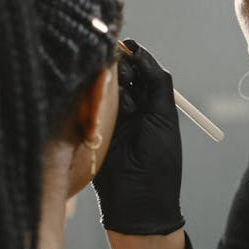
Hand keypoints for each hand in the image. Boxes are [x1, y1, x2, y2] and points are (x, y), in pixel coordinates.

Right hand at [92, 39, 184, 234]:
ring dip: (106, 84)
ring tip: (112, 93)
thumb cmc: (159, 163)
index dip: (134, 57)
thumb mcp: (163, 119)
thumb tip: (142, 53)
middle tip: (119, 71)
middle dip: (119, 69)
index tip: (126, 45)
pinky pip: (84, 106)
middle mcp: (128, 110)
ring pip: (102, 89)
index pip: (140, 71)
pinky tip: (94, 101)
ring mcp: (106, 120)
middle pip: (119, 75)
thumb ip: (157, 84)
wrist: (138, 204)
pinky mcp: (86, 131)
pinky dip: (89, 99)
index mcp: (151, 106)